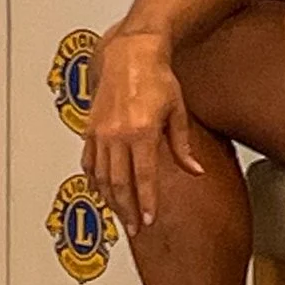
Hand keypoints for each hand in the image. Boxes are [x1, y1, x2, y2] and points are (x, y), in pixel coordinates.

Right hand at [83, 31, 205, 227]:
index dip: (146, 201)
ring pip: (101, 177)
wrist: (130, 56)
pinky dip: (95, 181)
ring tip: (121, 215)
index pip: (144, 177)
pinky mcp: (90, 130)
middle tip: (135, 227)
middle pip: (120, 183)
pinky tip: (102, 191)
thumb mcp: (178, 111)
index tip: (149, 219)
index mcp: (142, 131)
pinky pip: (89, 163)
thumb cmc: (158, 79)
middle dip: (127, 209)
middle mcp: (117, 135)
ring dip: (111, 200)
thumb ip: (183, 145)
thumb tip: (194, 171)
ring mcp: (100, 133)